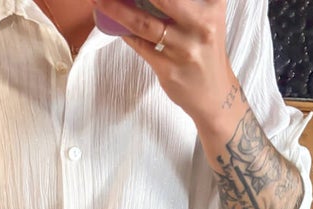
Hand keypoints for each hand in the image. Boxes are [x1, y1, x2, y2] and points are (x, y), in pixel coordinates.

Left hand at [90, 0, 238, 128]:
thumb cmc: (205, 50)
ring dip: (116, 10)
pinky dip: (123, 32)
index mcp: (213, 6)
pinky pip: (140, 46)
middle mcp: (202, 24)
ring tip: (98, 1)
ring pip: (143, 24)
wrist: (214, 95)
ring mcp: (184, 48)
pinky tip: (111, 23)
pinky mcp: (169, 69)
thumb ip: (183, 4)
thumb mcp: (205, 19)